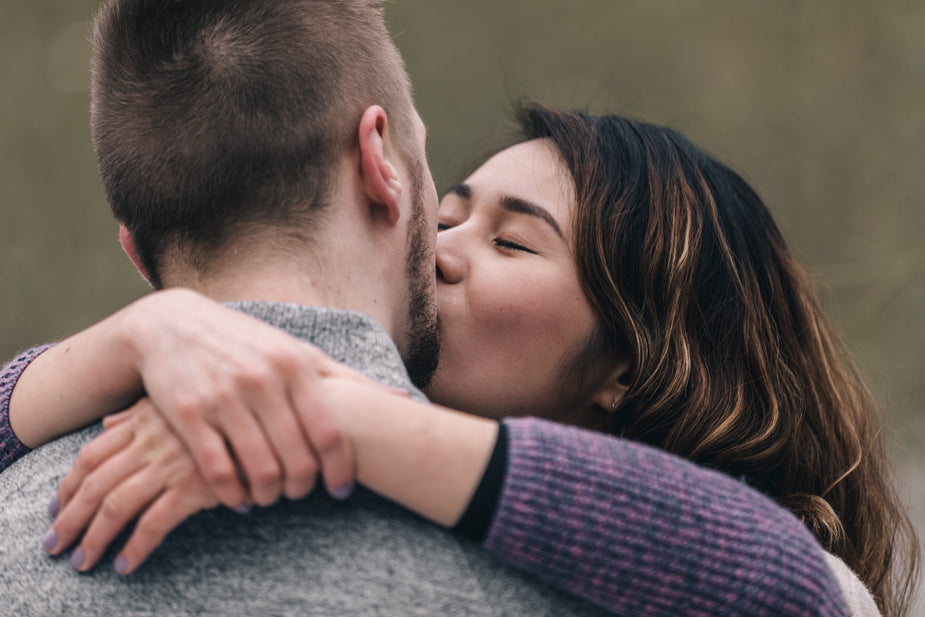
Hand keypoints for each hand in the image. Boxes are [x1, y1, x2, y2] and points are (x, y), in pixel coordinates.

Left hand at [43, 398, 219, 574]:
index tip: (57, 506)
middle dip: (70, 517)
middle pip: (95, 483)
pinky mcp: (195, 486)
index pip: (92, 454)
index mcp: (146, 420)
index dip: (68, 484)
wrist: (278, 415)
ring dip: (95, 537)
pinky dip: (136, 546)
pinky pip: (154, 522)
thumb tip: (108, 423)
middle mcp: (153, 441)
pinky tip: (126, 565)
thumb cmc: (233, 409)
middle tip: (55, 544)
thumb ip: (142, 412)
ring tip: (85, 561)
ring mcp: (172, 463)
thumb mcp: (182, 402)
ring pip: (116, 504)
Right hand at [117, 289, 363, 507]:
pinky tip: (240, 498)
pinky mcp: (189, 414)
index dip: (341, 469)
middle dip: (304, 487)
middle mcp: (263, 381)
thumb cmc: (248, 343)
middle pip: (298, 458)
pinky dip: (232, 493)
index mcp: (296, 366)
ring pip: (261, 469)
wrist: (172, 325)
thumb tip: (403, 397)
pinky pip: (218, 470)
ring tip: (272, 496)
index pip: (330, 432)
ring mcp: (225, 398)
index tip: (342, 490)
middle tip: (302, 493)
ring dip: (270, 494)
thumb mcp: (298, 352)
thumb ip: (348, 379)